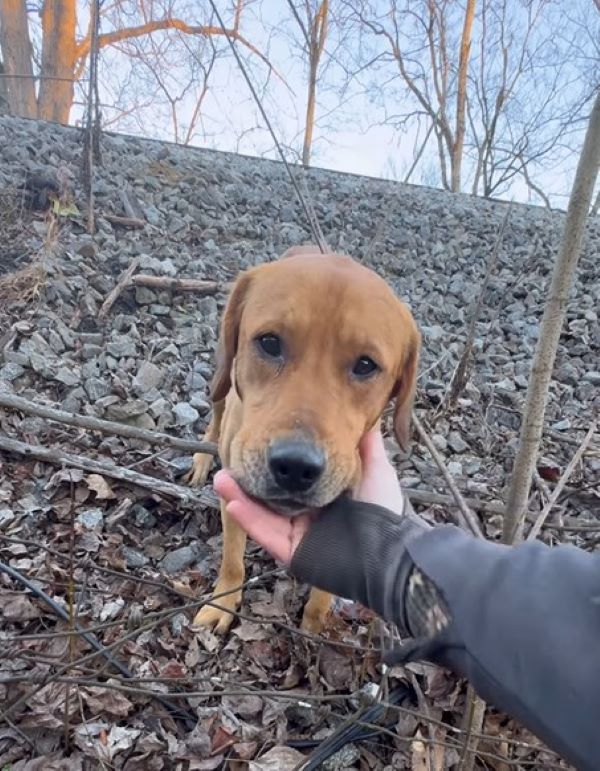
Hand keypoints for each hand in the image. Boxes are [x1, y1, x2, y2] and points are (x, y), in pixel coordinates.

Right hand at [213, 428, 404, 565]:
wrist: (391, 550)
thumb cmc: (386, 510)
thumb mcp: (374, 469)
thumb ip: (365, 445)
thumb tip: (368, 417)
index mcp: (326, 496)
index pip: (295, 477)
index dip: (276, 461)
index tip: (260, 437)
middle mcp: (310, 515)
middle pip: (272, 494)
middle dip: (250, 478)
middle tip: (231, 456)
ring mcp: (299, 535)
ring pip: (262, 513)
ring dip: (240, 496)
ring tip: (220, 477)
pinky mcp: (293, 553)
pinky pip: (266, 534)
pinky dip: (249, 519)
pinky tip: (230, 501)